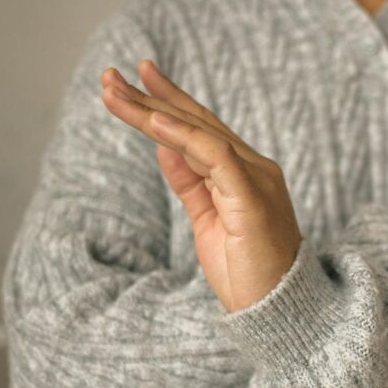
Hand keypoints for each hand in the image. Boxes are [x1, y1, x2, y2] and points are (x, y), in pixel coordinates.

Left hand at [99, 59, 302, 313]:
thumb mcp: (207, 221)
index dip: (169, 100)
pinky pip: (215, 155)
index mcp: (244, 173)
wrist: (277, 310)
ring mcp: (255, 178)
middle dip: (151, 97)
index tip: (136, 78)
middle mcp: (253, 167)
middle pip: (196, 122)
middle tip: (110, 76)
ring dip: (153, 111)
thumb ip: (191, 181)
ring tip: (115, 93)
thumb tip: (163, 146)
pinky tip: (154, 122)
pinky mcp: (252, 196)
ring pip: (198, 132)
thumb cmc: (247, 272)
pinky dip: (183, 136)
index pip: (202, 127)